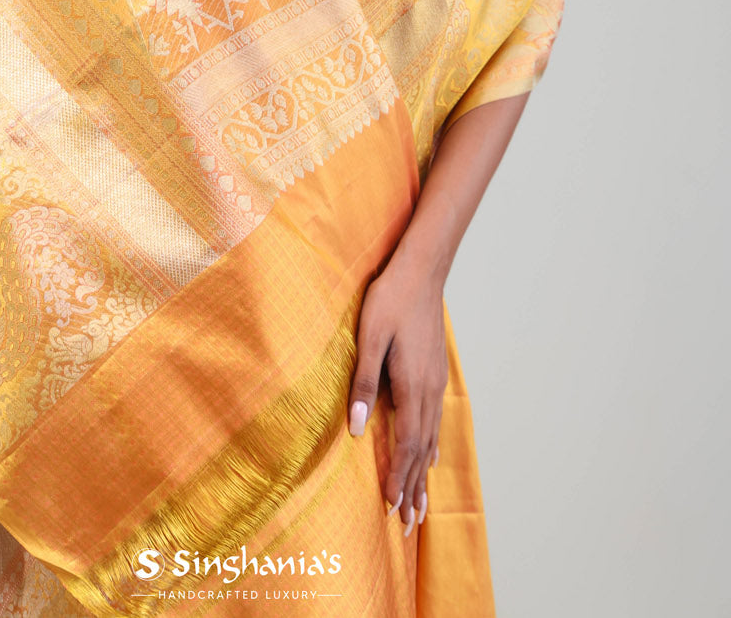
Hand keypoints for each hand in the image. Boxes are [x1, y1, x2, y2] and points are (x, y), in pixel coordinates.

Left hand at [346, 253, 447, 535]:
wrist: (422, 269)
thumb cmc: (391, 298)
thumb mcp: (370, 335)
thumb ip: (364, 382)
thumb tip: (358, 427)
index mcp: (412, 384)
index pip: (406, 444)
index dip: (398, 477)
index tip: (389, 507)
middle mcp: (429, 390)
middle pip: (421, 450)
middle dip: (413, 488)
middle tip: (407, 524)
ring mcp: (436, 381)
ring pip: (431, 439)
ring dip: (422, 474)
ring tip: (420, 506)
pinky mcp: (435, 372)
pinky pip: (434, 421)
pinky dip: (430, 447)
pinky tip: (429, 457)